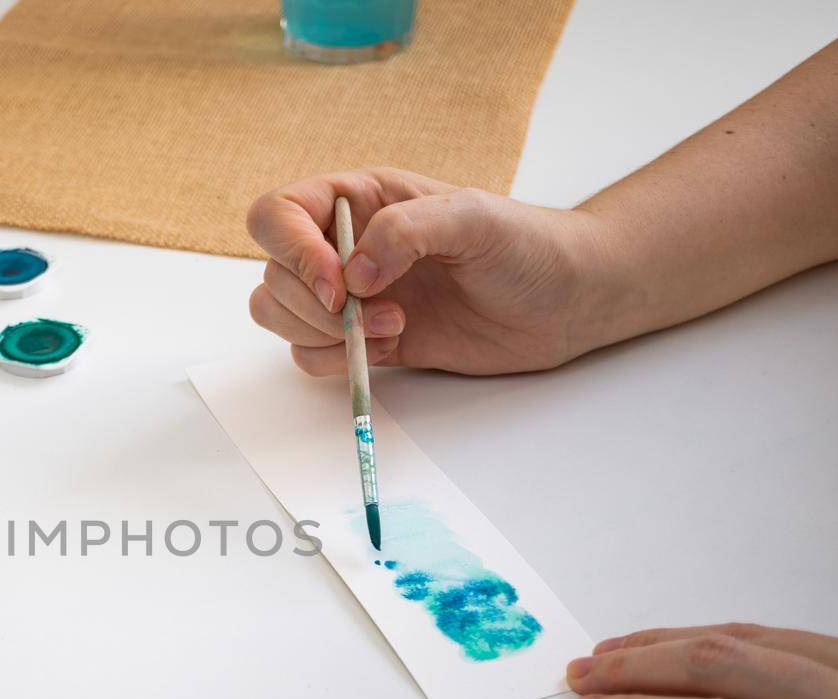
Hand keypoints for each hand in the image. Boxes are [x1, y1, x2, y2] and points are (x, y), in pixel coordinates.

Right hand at [245, 168, 607, 375]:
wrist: (564, 300)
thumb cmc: (525, 244)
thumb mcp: (472, 216)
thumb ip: (406, 230)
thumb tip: (351, 274)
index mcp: (358, 198)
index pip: (277, 215)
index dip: (291, 251)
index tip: (337, 283)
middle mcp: (342, 245)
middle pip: (273, 274)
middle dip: (312, 303)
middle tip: (372, 309)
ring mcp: (350, 295)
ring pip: (280, 316)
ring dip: (321, 332)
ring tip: (390, 326)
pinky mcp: (364, 339)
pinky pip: (310, 355)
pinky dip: (336, 360)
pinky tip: (391, 344)